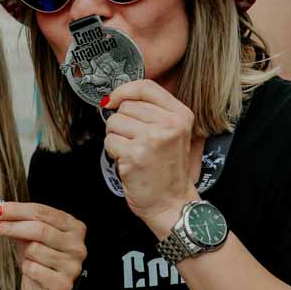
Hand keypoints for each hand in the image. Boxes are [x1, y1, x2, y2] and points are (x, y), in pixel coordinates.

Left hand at [0, 202, 85, 289]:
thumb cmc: (40, 261)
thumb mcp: (31, 237)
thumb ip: (21, 223)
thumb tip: (1, 212)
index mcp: (73, 227)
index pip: (42, 212)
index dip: (17, 210)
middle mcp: (76, 245)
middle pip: (40, 228)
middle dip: (12, 226)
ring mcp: (72, 266)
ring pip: (34, 250)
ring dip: (24, 254)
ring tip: (29, 259)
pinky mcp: (62, 284)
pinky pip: (33, 269)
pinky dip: (26, 269)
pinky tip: (33, 271)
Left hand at [102, 80, 195, 235]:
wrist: (171, 203)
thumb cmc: (167, 170)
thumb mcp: (172, 133)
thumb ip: (151, 112)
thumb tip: (113, 98)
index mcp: (181, 115)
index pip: (146, 87)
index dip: (124, 91)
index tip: (113, 100)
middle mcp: (169, 124)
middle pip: (126, 106)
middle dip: (121, 123)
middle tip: (134, 142)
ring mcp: (151, 139)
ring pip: (114, 123)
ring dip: (116, 138)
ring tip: (132, 152)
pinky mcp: (135, 155)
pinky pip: (109, 141)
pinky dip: (113, 153)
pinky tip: (127, 162)